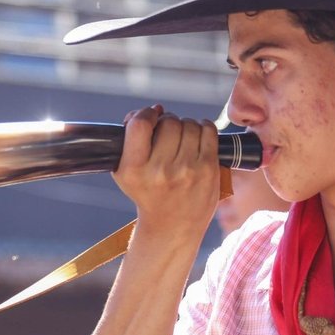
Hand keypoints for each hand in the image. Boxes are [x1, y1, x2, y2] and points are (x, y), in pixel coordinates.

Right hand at [114, 105, 221, 236]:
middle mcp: (160, 171)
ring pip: (190, 125)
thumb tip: (156, 109)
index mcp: (135, 169)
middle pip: (169, 123)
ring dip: (186, 126)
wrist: (172, 226)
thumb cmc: (147, 192)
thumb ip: (131, 138)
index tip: (151, 118)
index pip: (140, 124)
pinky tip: (198, 137)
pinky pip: (209, 131)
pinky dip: (204, 128)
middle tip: (168, 135)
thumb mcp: (125, 172)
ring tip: (182, 140)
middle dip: (168, 123)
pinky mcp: (208, 170)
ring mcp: (187, 170)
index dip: (146, 114)